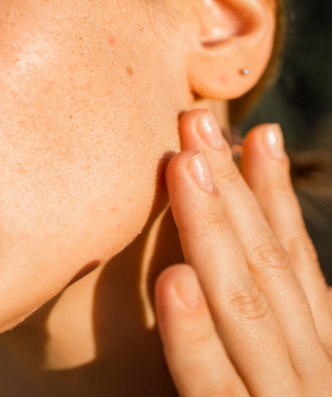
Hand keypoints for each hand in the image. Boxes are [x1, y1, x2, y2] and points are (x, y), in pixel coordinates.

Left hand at [155, 110, 331, 395]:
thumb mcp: (271, 370)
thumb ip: (263, 329)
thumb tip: (217, 269)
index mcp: (317, 352)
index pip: (293, 260)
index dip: (272, 195)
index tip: (256, 132)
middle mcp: (310, 372)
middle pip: (267, 266)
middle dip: (232, 189)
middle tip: (196, 120)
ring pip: (246, 306)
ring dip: (214, 231)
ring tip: (184, 165)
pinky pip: (215, 385)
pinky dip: (195, 334)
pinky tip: (174, 280)